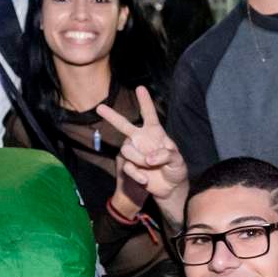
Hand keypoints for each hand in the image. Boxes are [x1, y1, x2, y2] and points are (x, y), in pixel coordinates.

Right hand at [96, 88, 188, 219]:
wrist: (170, 188)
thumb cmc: (176, 169)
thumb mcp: (177, 160)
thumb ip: (166, 155)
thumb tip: (149, 158)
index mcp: (155, 133)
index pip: (149, 115)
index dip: (145, 102)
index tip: (140, 88)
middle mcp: (142, 139)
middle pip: (124, 125)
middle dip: (111, 116)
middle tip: (99, 107)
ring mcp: (135, 152)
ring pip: (127, 149)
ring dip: (139, 159)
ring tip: (150, 166)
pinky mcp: (130, 166)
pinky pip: (127, 167)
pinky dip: (137, 174)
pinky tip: (145, 180)